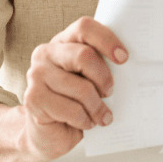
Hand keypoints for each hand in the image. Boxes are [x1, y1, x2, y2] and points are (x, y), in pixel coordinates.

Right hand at [20, 16, 127, 160]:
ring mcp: (36, 75)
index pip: (85, 28)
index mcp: (63, 41)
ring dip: (97, 106)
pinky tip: (86, 122)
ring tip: (102, 115)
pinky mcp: (32, 98)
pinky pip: (71, 109)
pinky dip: (85, 120)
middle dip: (103, 78)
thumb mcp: (90, 78)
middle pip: (84, 56)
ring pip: (81, 88)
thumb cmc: (76, 101)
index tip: (123, 58)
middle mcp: (46, 53)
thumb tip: (129, 65)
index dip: (107, 40)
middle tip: (109, 92)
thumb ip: (101, 65)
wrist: (48, 133)